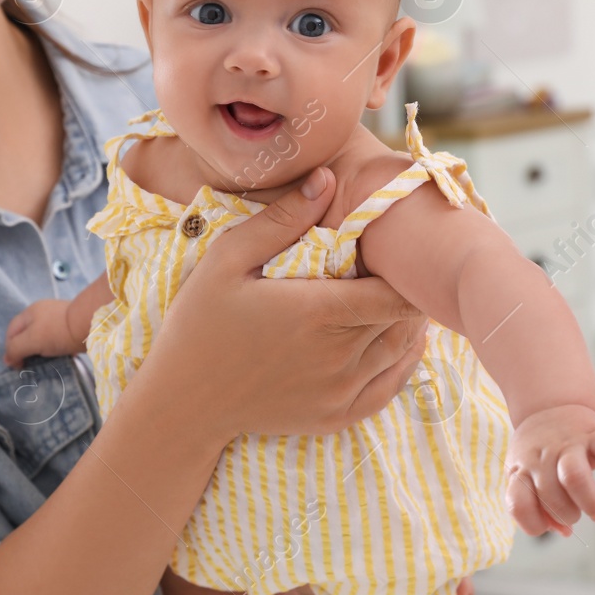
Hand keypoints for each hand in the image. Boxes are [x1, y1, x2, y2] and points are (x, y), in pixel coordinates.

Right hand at [4, 299, 82, 366]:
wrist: (91, 324)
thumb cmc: (58, 332)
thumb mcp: (31, 340)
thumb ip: (15, 348)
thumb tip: (8, 360)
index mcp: (30, 312)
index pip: (12, 331)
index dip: (10, 348)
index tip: (18, 365)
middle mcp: (43, 312)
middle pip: (27, 333)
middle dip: (25, 350)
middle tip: (29, 366)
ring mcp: (58, 318)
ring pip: (42, 337)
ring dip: (40, 351)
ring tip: (44, 364)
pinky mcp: (72, 326)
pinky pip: (57, 339)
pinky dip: (54, 349)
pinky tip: (58, 357)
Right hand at [137, 167, 429, 444]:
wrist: (184, 402)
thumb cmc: (200, 323)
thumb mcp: (227, 259)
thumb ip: (281, 220)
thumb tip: (327, 178)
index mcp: (316, 312)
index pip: (394, 290)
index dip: (402, 268)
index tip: (391, 250)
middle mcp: (337, 355)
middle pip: (403, 318)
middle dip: (406, 290)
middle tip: (401, 267)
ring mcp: (340, 391)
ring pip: (402, 351)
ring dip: (409, 323)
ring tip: (403, 296)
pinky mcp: (337, 417)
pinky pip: (390, 389)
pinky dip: (405, 363)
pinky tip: (403, 342)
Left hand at [505, 404, 594, 536]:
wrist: (548, 405)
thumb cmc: (539, 454)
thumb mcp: (526, 476)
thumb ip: (539, 507)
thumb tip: (565, 531)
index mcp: (521, 470)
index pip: (519, 504)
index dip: (535, 524)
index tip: (551, 524)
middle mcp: (542, 457)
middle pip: (551, 494)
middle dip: (568, 515)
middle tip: (577, 513)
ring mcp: (568, 443)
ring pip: (574, 475)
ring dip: (589, 502)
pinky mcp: (594, 432)